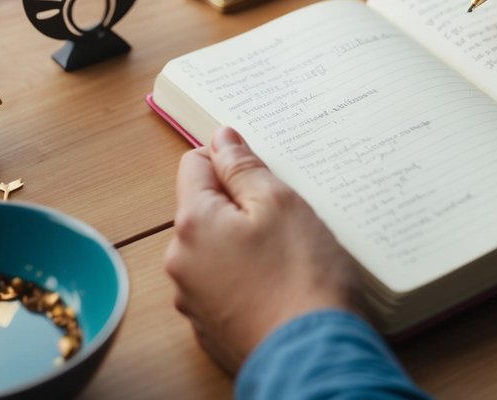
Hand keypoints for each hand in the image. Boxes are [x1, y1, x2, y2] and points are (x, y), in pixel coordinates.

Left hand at [165, 128, 360, 373]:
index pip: (195, 163)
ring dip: (245, 244)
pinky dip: (248, 279)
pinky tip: (280, 286)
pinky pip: (226, 285)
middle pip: (205, 209)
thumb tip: (222, 139)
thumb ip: (245, 167)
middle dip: (241, 206)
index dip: (231, 161)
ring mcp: (194, 300)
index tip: (264, 173)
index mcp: (193, 223)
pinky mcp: (212, 328)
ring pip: (217, 249)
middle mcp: (181, 262)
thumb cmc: (303, 277)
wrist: (314, 357)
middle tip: (286, 218)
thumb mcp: (281, 203)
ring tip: (288, 256)